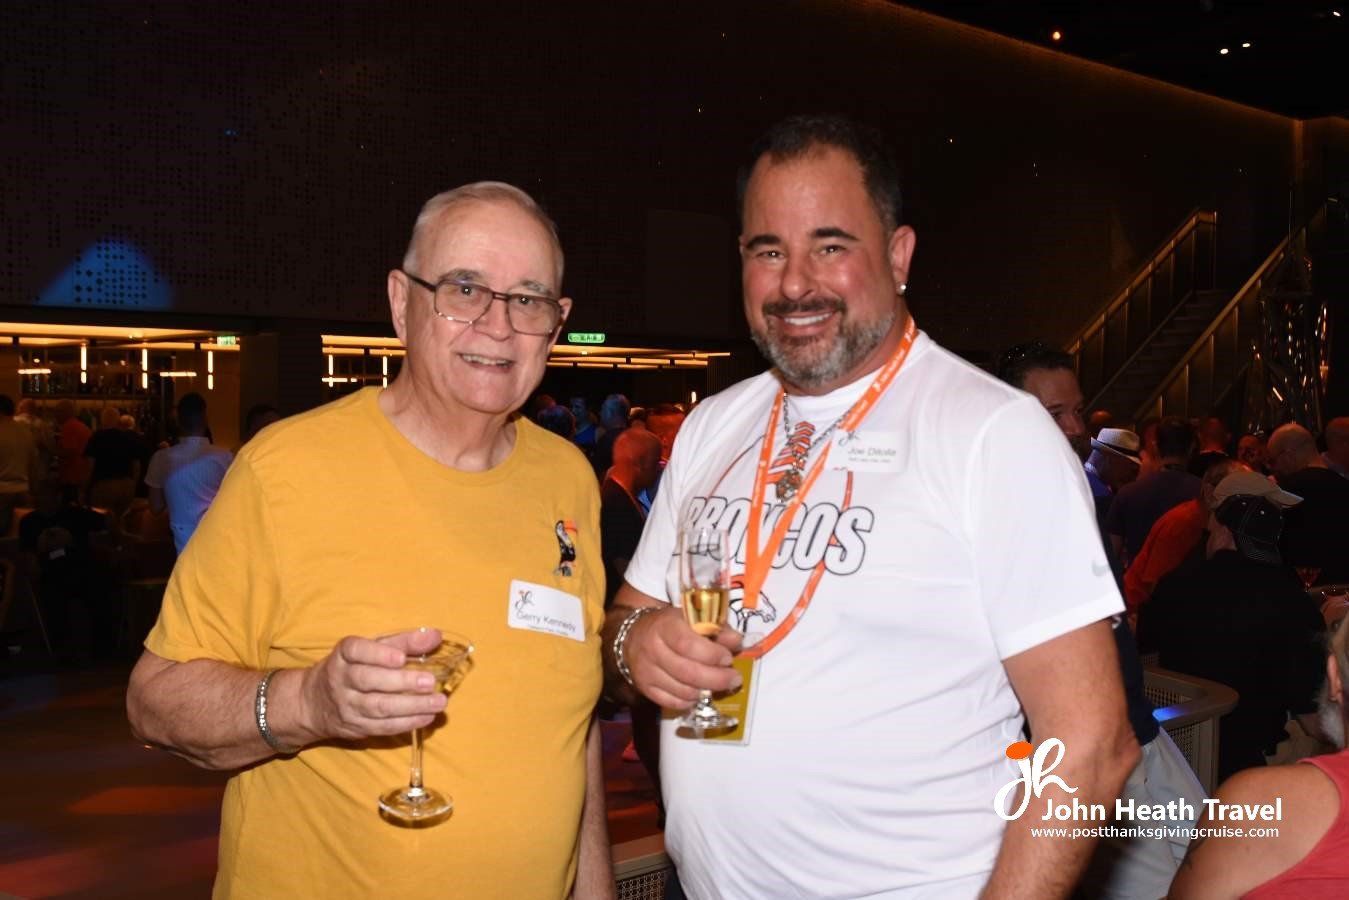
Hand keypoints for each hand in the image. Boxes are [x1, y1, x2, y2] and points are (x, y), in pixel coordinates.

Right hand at [297, 627, 448, 741]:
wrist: (314, 702)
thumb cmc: (354, 667)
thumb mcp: (372, 648)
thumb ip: (404, 642)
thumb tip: (436, 635)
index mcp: (344, 655)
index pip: (356, 650)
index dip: (378, 654)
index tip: (401, 658)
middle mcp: (341, 680)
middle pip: (368, 680)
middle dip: (401, 682)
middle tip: (430, 682)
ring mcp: (347, 706)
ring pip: (378, 707)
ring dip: (411, 706)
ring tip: (438, 702)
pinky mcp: (356, 727)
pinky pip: (382, 727)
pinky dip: (407, 722)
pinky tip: (428, 716)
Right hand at [625, 606, 741, 708]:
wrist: (634, 635)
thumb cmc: (670, 625)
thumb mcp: (691, 618)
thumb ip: (716, 628)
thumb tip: (736, 641)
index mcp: (665, 626)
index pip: (689, 644)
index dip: (712, 654)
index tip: (728, 658)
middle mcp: (653, 649)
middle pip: (688, 672)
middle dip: (717, 678)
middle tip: (734, 678)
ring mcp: (646, 671)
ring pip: (682, 691)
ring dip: (706, 691)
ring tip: (717, 684)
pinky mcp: (645, 688)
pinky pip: (672, 703)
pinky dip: (690, 701)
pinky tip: (699, 692)